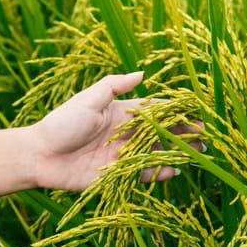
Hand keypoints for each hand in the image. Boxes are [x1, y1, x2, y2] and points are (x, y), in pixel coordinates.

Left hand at [32, 72, 203, 190]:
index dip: (176, 111)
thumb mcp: (89, 99)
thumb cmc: (63, 122)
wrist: (41, 154)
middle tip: (206, 137)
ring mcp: (123, 154)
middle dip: (183, 133)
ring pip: (156, 153)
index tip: (198, 112)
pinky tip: (172, 170)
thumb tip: (142, 73)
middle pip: (161, 133)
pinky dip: (158, 172)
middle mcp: (126, 133)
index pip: (156, 110)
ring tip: (197, 153)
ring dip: (176, 153)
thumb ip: (115, 86)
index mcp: (122, 113)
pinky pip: (142, 173)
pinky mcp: (116, 174)